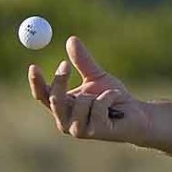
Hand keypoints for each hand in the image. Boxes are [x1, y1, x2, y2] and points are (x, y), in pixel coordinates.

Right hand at [28, 37, 150, 144]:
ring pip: (79, 103)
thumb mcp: (96, 76)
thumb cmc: (113, 97)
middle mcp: (66, 121)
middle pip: (54, 100)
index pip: (42, 95)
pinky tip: (117, 102)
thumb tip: (71, 39)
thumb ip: (82, 61)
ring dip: (95, 94)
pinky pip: (98, 105)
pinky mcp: (96, 131)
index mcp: (62, 107)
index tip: (33, 65)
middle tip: (65, 64)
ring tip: (108, 97)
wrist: (137, 114)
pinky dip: (109, 96)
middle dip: (59, 82)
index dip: (36, 82)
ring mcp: (79, 129)